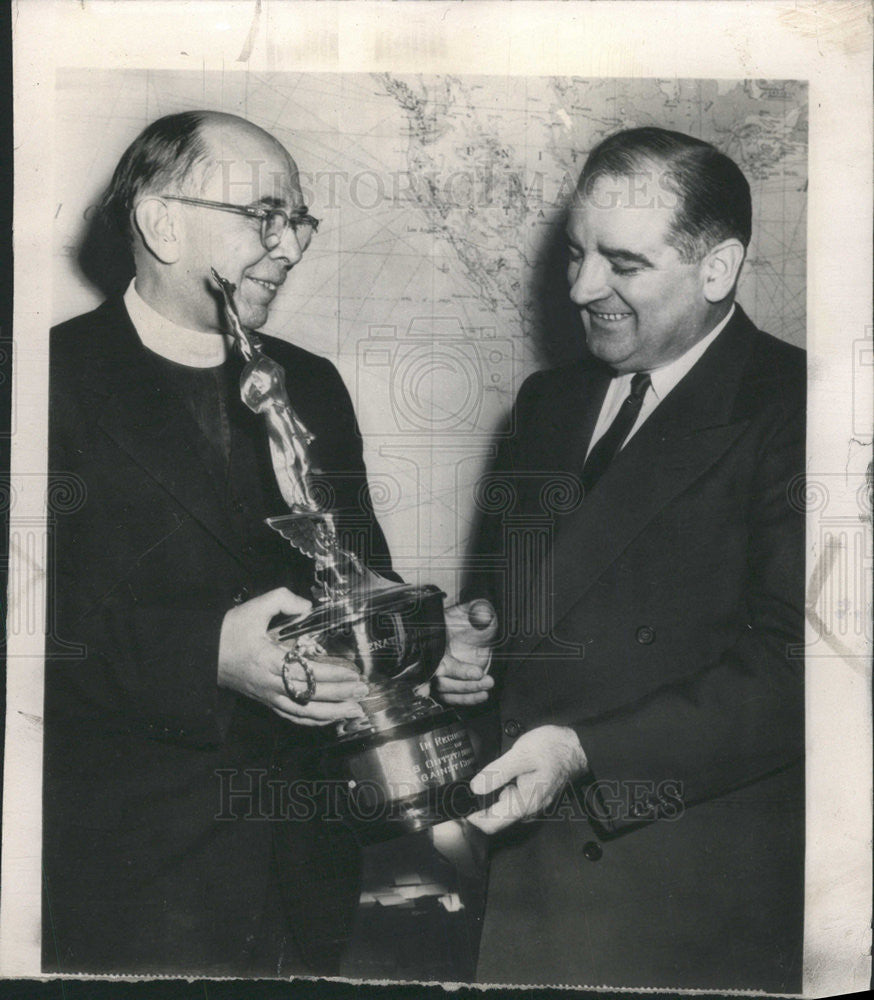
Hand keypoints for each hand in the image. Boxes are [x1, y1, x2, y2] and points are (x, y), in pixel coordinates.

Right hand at [217, 587, 367, 725]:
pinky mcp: (266, 701)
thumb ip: (283, 600)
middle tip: (364, 692)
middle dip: (341, 696)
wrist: (203, 654)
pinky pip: (293, 716)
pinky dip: (314, 720)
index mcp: (270, 661)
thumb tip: (307, 606)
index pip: (309, 672)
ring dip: (332, 714)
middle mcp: (271, 684)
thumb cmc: (229, 631)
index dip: (334, 675)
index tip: (354, 672)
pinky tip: (330, 718)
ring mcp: (269, 696)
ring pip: (304, 713)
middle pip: (312, 696)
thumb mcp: (254, 607)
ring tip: (354, 711)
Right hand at [433, 599, 497, 705]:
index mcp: (431, 646)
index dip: (461, 671)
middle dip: (466, 686)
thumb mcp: (465, 611)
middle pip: (442, 684)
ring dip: (466, 696)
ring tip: (485, 693)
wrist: (448, 626)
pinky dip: (465, 699)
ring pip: (445, 694)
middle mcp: (428, 663)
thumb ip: (476, 611)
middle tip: (486, 681)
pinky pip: (449, 697)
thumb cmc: (454, 620)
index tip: (478, 673)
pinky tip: (480, 696)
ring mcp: (431, 676)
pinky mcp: (440, 684)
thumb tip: (485, 614)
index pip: (442, 664)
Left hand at [467, 725, 588, 833]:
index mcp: (524, 804)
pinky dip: (501, 792)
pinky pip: (511, 802)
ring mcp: (531, 806)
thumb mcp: (520, 755)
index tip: (459, 802)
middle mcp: (528, 811)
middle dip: (479, 805)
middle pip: (494, 819)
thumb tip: (475, 788)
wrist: (575, 747)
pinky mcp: (532, 798)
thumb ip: (497, 773)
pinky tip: (502, 775)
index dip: (471, 817)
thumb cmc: (551, 749)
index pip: (490, 824)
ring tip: (489, 774)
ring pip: (502, 810)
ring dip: (491, 797)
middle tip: (472, 782)